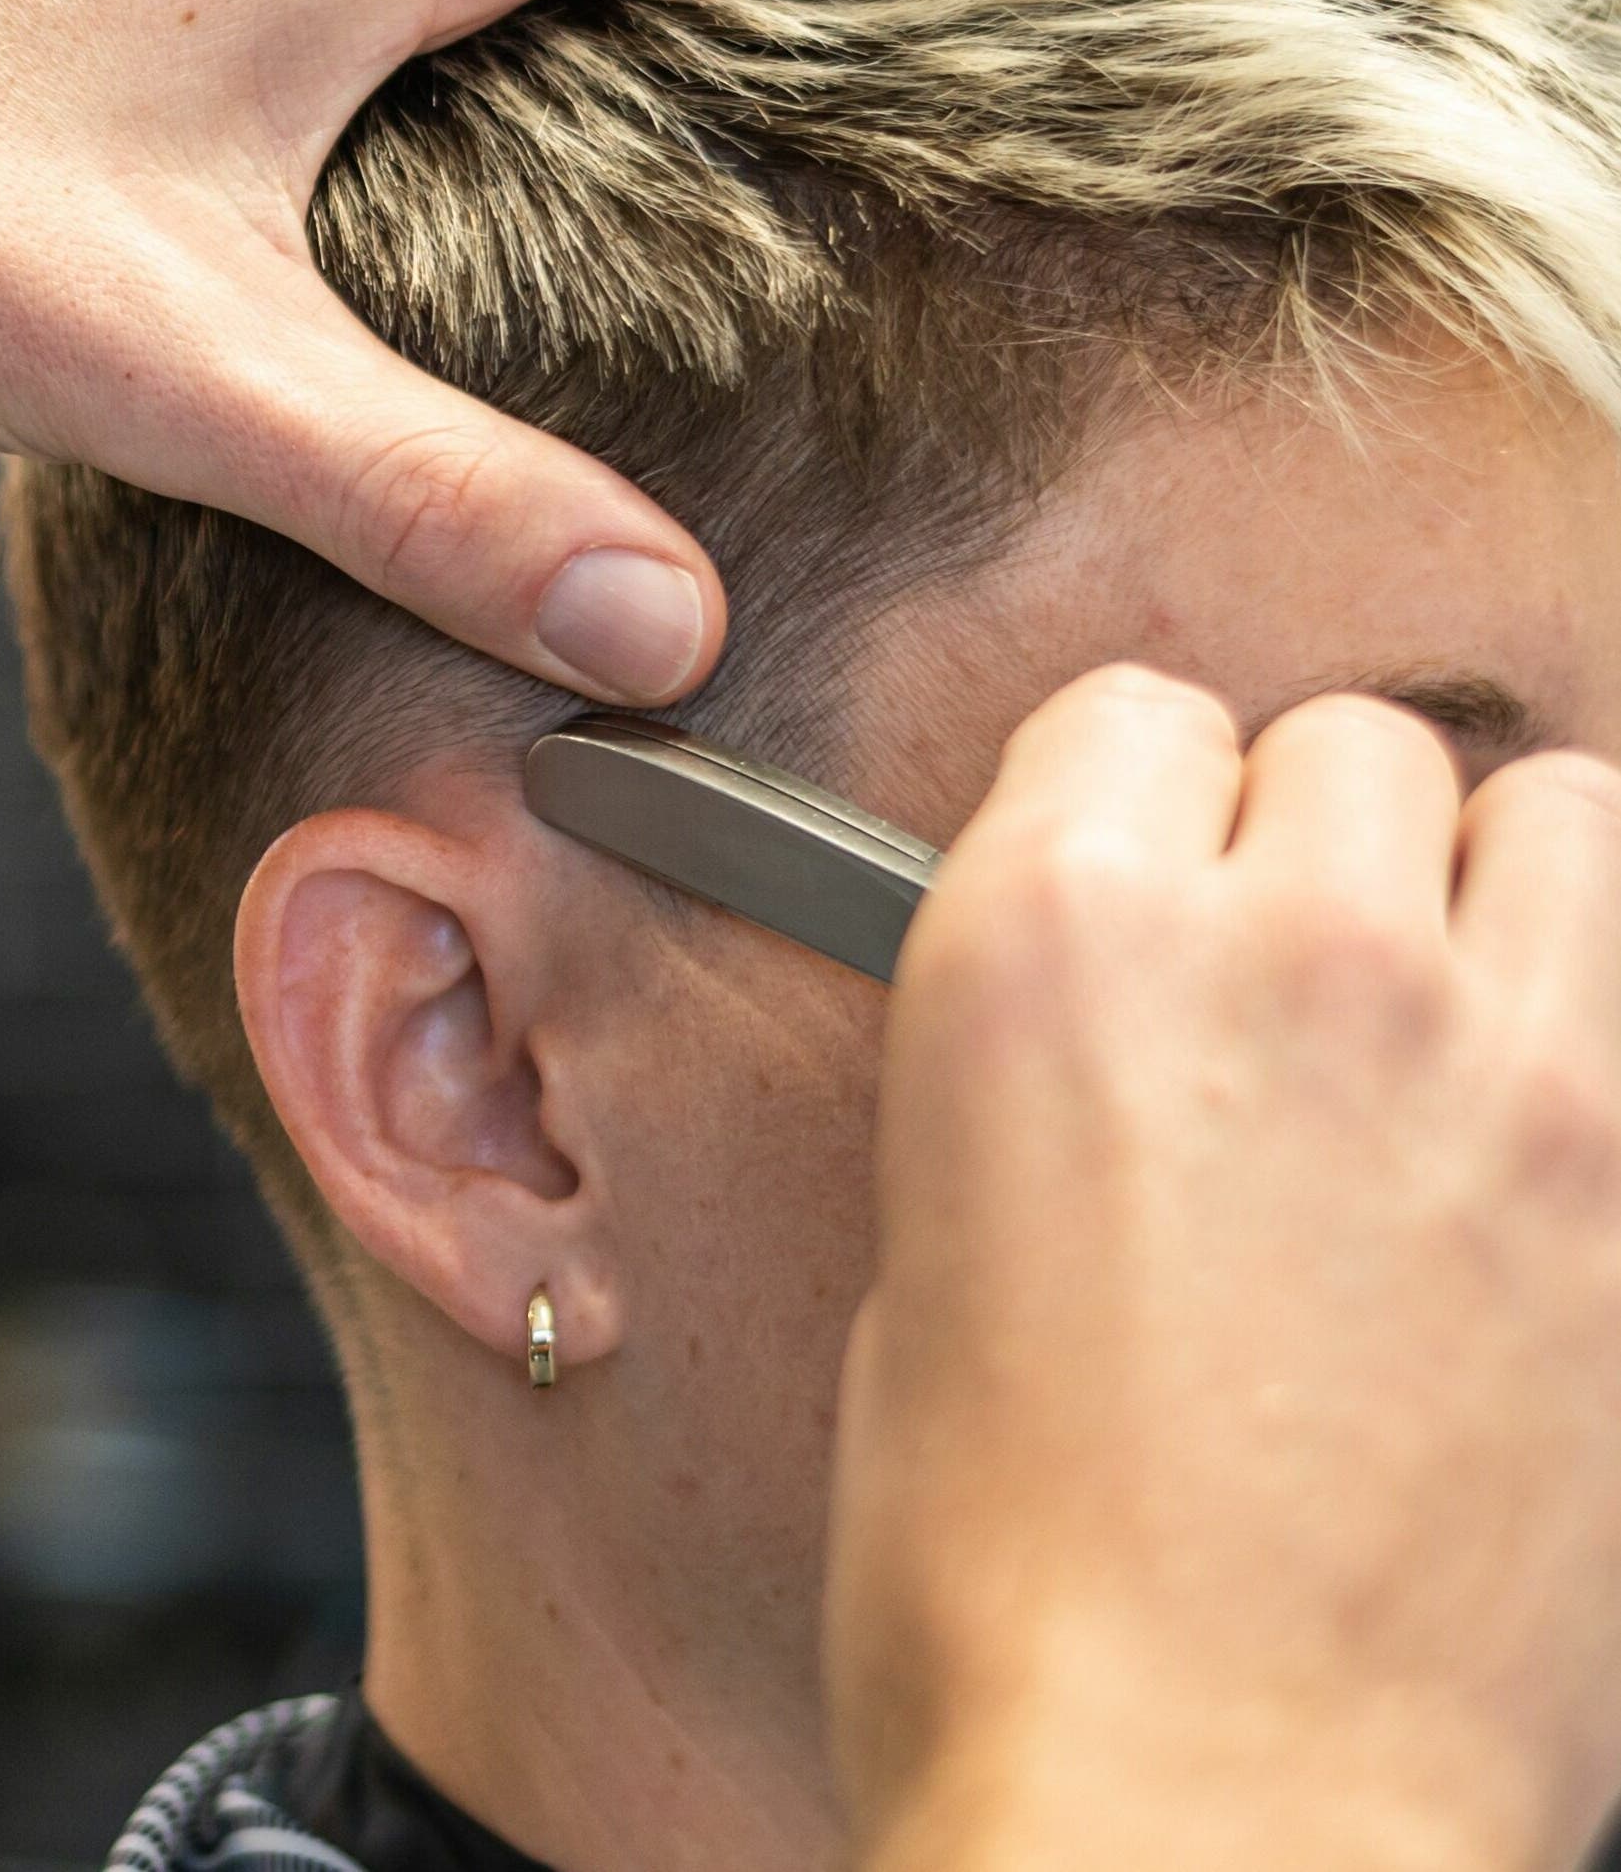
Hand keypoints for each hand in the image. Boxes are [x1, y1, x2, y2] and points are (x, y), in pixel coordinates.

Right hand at [825, 668, 1620, 1871]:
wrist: (1207, 1802)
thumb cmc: (1012, 1583)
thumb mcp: (927, 1268)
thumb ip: (1046, 1084)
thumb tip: (1133, 1040)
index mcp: (1054, 942)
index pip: (1135, 716)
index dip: (1125, 805)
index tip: (1133, 879)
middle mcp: (1296, 954)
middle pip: (1350, 748)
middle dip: (1306, 843)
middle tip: (1277, 986)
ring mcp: (1514, 1067)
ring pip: (1564, 817)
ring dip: (1495, 891)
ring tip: (1447, 1020)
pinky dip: (1603, 1026)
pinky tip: (1537, 1142)